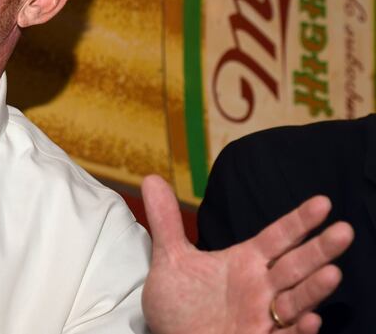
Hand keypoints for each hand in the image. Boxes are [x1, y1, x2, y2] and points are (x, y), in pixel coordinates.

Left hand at [141, 175, 352, 333]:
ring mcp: (262, 319)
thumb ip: (166, 220)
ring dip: (314, 289)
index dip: (299, 220)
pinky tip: (310, 320)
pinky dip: (297, 331)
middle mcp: (260, 288)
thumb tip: (151, 178)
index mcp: (246, 262)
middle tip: (345, 231)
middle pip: (295, 265)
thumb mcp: (170, 258)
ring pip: (295, 301)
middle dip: (320, 249)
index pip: (278, 237)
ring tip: (333, 272)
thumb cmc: (179, 302)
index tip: (323, 202)